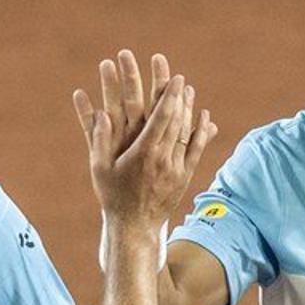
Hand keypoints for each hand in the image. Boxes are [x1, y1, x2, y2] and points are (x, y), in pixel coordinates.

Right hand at [72, 50, 216, 225]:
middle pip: (176, 121)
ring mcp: (176, 168)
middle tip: (180, 77)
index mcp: (143, 153)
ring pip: (187, 133)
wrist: (134, 227)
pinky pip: (197, 150)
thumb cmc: (113, 196)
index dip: (169, 96)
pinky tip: (204, 117)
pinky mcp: (184, 177)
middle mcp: (163, 159)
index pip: (161, 118)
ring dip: (189, 110)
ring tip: (189, 90)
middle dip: (179, 97)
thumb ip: (100, 140)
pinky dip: (202, 132)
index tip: (175, 77)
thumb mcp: (99, 168)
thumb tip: (102, 113)